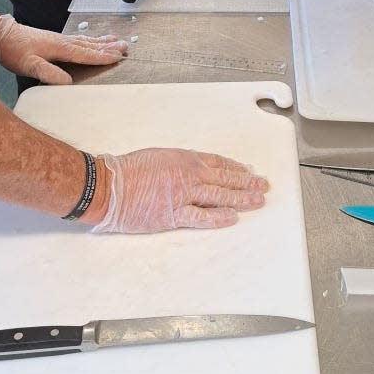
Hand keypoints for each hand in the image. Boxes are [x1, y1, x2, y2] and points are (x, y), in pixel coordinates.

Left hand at [0, 15, 127, 84]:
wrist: (2, 35)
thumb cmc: (14, 49)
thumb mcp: (28, 65)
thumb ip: (47, 72)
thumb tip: (66, 81)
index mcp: (60, 48)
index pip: (86, 54)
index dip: (102, 57)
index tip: (118, 58)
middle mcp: (63, 41)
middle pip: (91, 45)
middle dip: (109, 47)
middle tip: (126, 47)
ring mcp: (60, 39)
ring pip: (87, 40)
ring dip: (103, 42)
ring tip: (117, 40)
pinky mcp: (55, 39)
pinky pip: (79, 39)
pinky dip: (91, 39)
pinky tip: (93, 40)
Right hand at [93, 148, 269, 232]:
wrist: (112, 186)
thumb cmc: (129, 169)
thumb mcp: (159, 156)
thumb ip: (179, 164)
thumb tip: (192, 170)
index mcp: (185, 159)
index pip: (219, 163)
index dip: (236, 168)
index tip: (248, 172)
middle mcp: (190, 175)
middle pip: (225, 179)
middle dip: (246, 183)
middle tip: (262, 186)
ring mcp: (184, 196)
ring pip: (220, 197)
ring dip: (241, 199)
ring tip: (257, 201)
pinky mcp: (174, 215)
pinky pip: (201, 216)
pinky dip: (218, 217)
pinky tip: (232, 218)